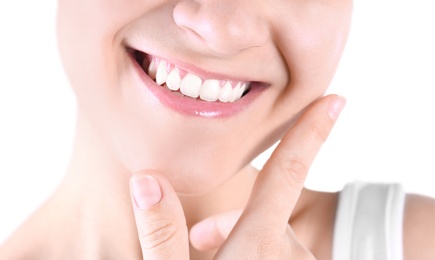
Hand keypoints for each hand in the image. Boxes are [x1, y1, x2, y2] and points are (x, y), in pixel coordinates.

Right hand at [129, 95, 345, 258]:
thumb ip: (161, 236)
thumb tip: (146, 178)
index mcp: (258, 248)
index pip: (286, 173)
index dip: (309, 133)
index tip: (335, 100)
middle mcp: (287, 258)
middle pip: (270, 212)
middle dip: (235, 217)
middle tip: (202, 239)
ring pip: (274, 236)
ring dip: (244, 240)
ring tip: (210, 253)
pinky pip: (280, 254)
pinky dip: (259, 252)